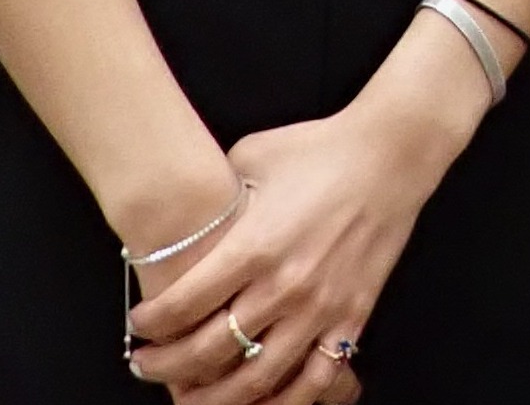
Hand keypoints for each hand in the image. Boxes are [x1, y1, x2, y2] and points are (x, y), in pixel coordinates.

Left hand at [127, 28, 487, 402]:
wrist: (390, 154)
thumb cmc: (319, 149)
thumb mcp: (252, 159)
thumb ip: (219, 196)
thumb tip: (190, 218)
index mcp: (254, 245)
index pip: (183, 305)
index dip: (151, 323)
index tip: (139, 325)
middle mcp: (283, 285)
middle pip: (209, 350)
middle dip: (166, 366)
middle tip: (147, 364)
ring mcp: (320, 308)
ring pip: (257, 380)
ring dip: (214, 397)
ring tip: (190, 396)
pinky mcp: (351, 317)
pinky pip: (316, 379)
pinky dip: (286, 400)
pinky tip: (261, 400)